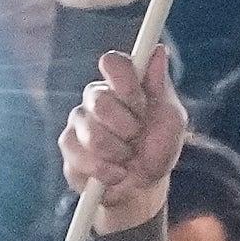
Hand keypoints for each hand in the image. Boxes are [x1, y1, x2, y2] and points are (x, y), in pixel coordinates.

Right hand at [61, 44, 185, 234]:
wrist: (143, 189)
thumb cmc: (157, 149)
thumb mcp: (171, 121)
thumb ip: (162, 88)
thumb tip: (158, 51)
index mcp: (121, 84)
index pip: (113, 63)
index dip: (125, 82)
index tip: (140, 103)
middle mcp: (96, 98)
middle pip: (100, 100)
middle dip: (127, 127)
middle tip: (137, 137)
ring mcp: (78, 123)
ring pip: (92, 134)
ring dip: (119, 153)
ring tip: (127, 158)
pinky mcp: (68, 149)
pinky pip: (82, 158)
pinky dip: (107, 172)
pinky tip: (115, 173)